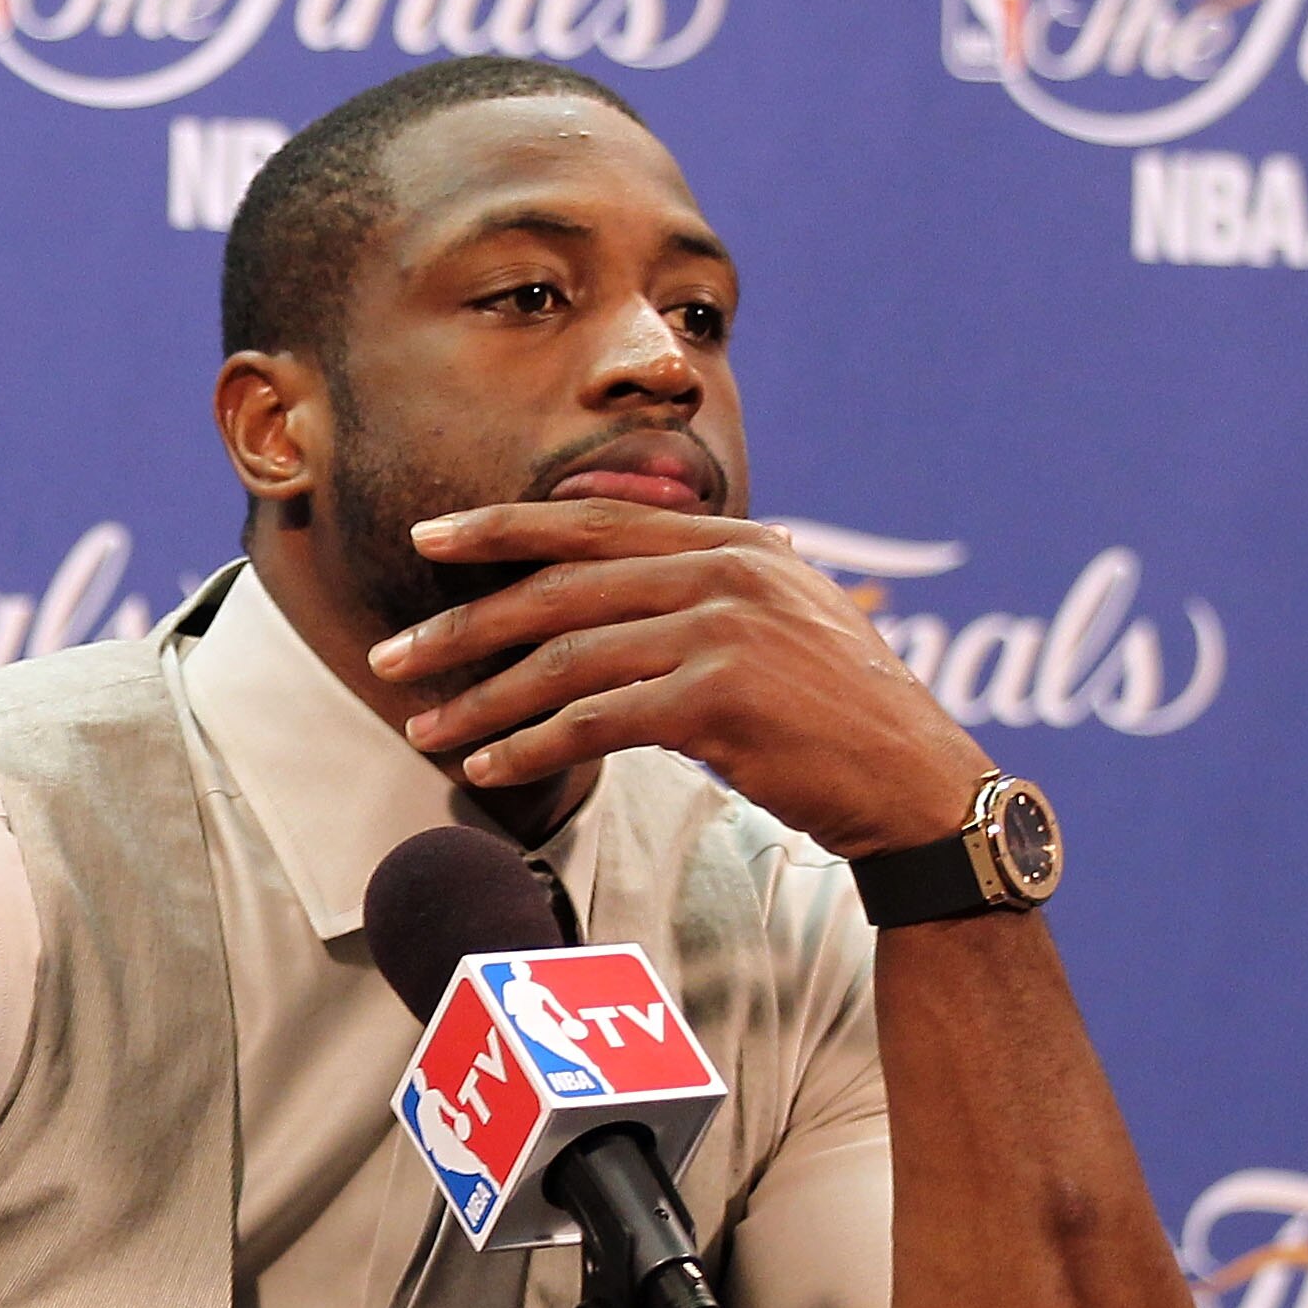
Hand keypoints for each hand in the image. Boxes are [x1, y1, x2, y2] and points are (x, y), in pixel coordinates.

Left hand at [366, 500, 988, 856]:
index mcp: (735, 543)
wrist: (917, 784)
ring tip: (422, 729)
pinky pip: (595, 722)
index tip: (428, 538)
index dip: (501, 529)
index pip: (592, 523)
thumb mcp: (775, 621)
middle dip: (463, 625)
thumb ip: (696, 591)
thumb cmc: (832, 716)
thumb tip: (600, 590)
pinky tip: (488, 767)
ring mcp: (726, 631)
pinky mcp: (721, 699)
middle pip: (560, 589)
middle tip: (391, 658)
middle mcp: (728, 572)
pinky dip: (531, 745)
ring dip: (482, 699)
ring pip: (566, 659)